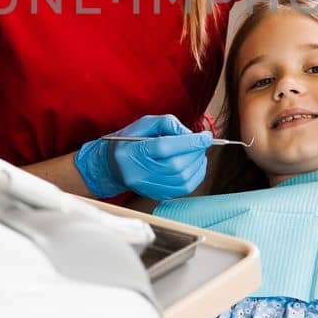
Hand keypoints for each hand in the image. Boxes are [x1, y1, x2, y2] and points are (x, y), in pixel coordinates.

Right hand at [75, 114, 212, 200]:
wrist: (112, 166)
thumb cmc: (129, 141)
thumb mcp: (145, 123)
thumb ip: (167, 123)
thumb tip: (190, 134)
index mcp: (133, 152)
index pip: (164, 148)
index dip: (188, 142)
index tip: (206, 137)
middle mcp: (139, 173)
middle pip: (176, 165)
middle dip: (195, 153)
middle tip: (202, 143)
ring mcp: (148, 187)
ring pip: (183, 179)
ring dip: (198, 164)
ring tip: (198, 152)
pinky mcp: (157, 194)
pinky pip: (183, 189)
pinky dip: (196, 176)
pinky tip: (195, 165)